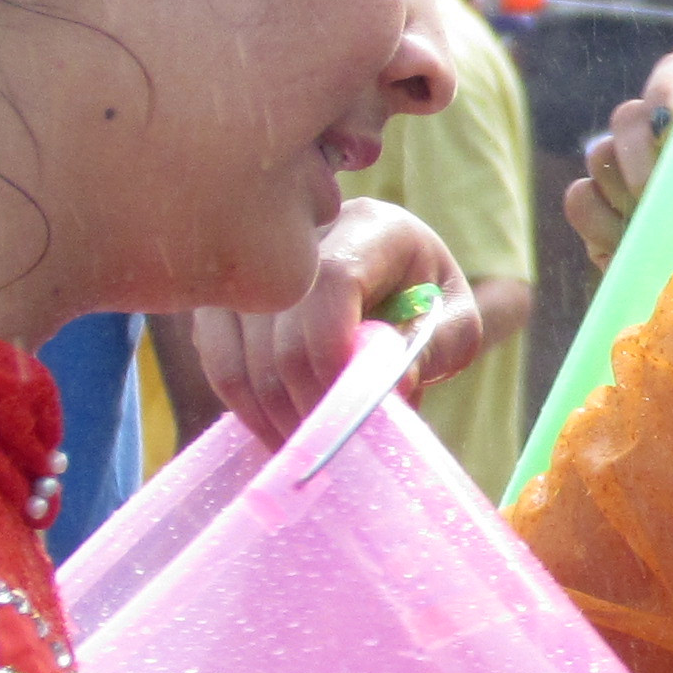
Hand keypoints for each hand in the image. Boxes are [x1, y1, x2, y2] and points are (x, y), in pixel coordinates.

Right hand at [187, 200, 481, 447]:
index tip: (347, 406)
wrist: (398, 288)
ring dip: (270, 409)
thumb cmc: (432, 307)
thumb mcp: (455, 326)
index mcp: (372, 227)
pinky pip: (217, 355)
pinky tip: (275, 431)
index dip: (331, 348)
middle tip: (328, 443)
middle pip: (280, 318)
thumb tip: (391, 390)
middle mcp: (304, 231)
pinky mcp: (227, 297)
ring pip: (239, 343)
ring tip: (305, 445)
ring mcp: (256, 262)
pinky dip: (244, 403)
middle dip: (303, 393)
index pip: (333, 278)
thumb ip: (434, 351)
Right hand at [563, 54, 672, 267]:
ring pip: (599, 154)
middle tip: (656, 188)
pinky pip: (581, 198)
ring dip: (620, 187)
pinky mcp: (604, 215)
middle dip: (638, 149)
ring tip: (649, 222)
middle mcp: (663, 137)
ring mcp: (628, 174)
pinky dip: (596, 218)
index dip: (669, 87)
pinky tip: (624, 243)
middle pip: (629, 117)